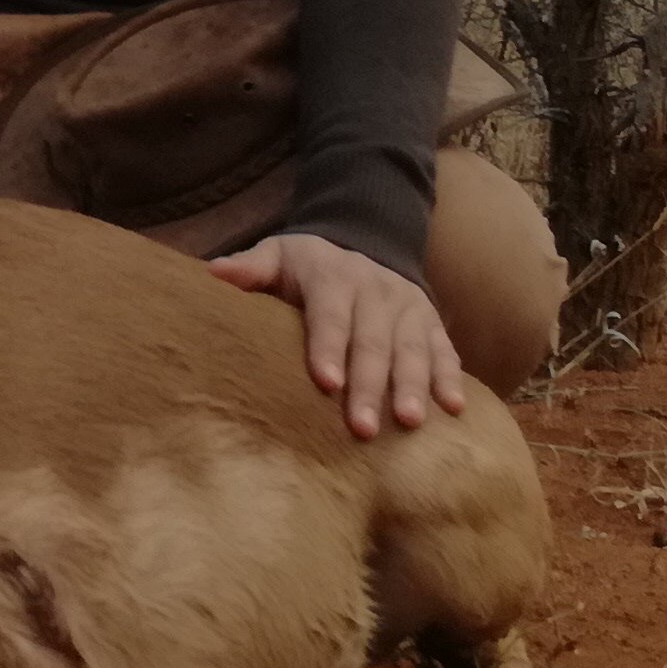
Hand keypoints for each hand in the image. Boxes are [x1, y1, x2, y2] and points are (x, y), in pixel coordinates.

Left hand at [207, 231, 469, 440]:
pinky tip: (452, 408)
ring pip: (413, 348)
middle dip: (369, 384)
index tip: (326, 383)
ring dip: (412, 386)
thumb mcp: (279, 255)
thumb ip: (251, 267)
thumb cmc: (309, 266)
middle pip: (373, 341)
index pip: (330, 315)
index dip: (328, 348)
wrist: (367, 240)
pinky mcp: (432, 322)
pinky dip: (449, 377)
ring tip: (410, 423)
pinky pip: (444, 350)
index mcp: (334, 277)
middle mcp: (376, 290)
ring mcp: (408, 307)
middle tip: (363, 427)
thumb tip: (214, 273)